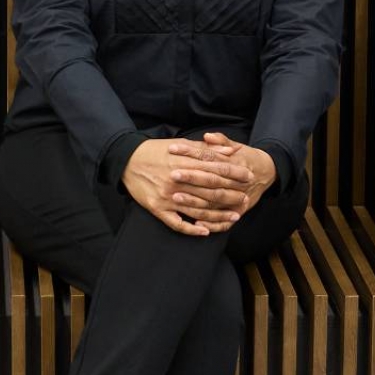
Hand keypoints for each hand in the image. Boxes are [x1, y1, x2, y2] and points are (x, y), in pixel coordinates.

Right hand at [123, 135, 265, 235]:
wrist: (126, 160)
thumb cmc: (155, 151)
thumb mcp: (181, 144)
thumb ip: (206, 149)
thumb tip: (231, 151)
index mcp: (183, 163)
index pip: (215, 169)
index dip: (234, 174)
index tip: (248, 177)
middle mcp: (177, 180)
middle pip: (210, 190)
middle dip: (231, 195)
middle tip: (246, 199)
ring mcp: (167, 196)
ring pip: (198, 209)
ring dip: (218, 215)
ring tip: (235, 216)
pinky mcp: (157, 208)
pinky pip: (176, 222)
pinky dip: (192, 228)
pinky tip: (205, 231)